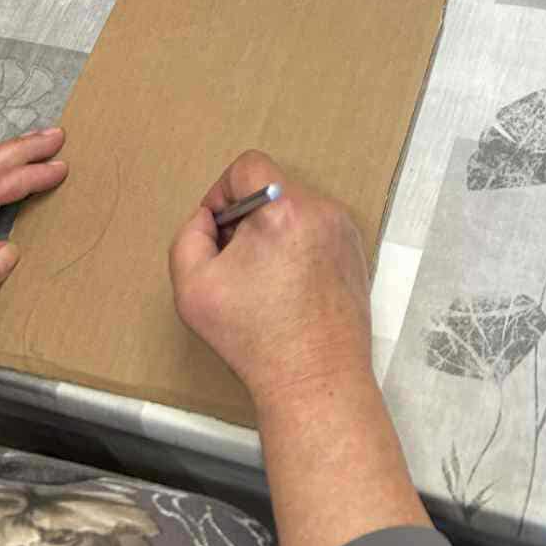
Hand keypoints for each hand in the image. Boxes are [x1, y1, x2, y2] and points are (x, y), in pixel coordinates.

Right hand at [169, 152, 373, 411]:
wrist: (315, 379)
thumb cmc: (254, 337)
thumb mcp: (192, 287)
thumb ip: (189, 236)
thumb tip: (209, 217)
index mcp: (281, 208)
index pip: (247, 166)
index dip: (222, 193)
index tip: (219, 233)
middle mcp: (320, 210)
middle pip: (272, 190)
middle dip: (248, 220)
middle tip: (238, 266)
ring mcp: (344, 230)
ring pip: (295, 212)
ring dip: (274, 235)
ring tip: (266, 283)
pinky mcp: (356, 252)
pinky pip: (318, 232)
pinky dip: (299, 250)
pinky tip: (291, 291)